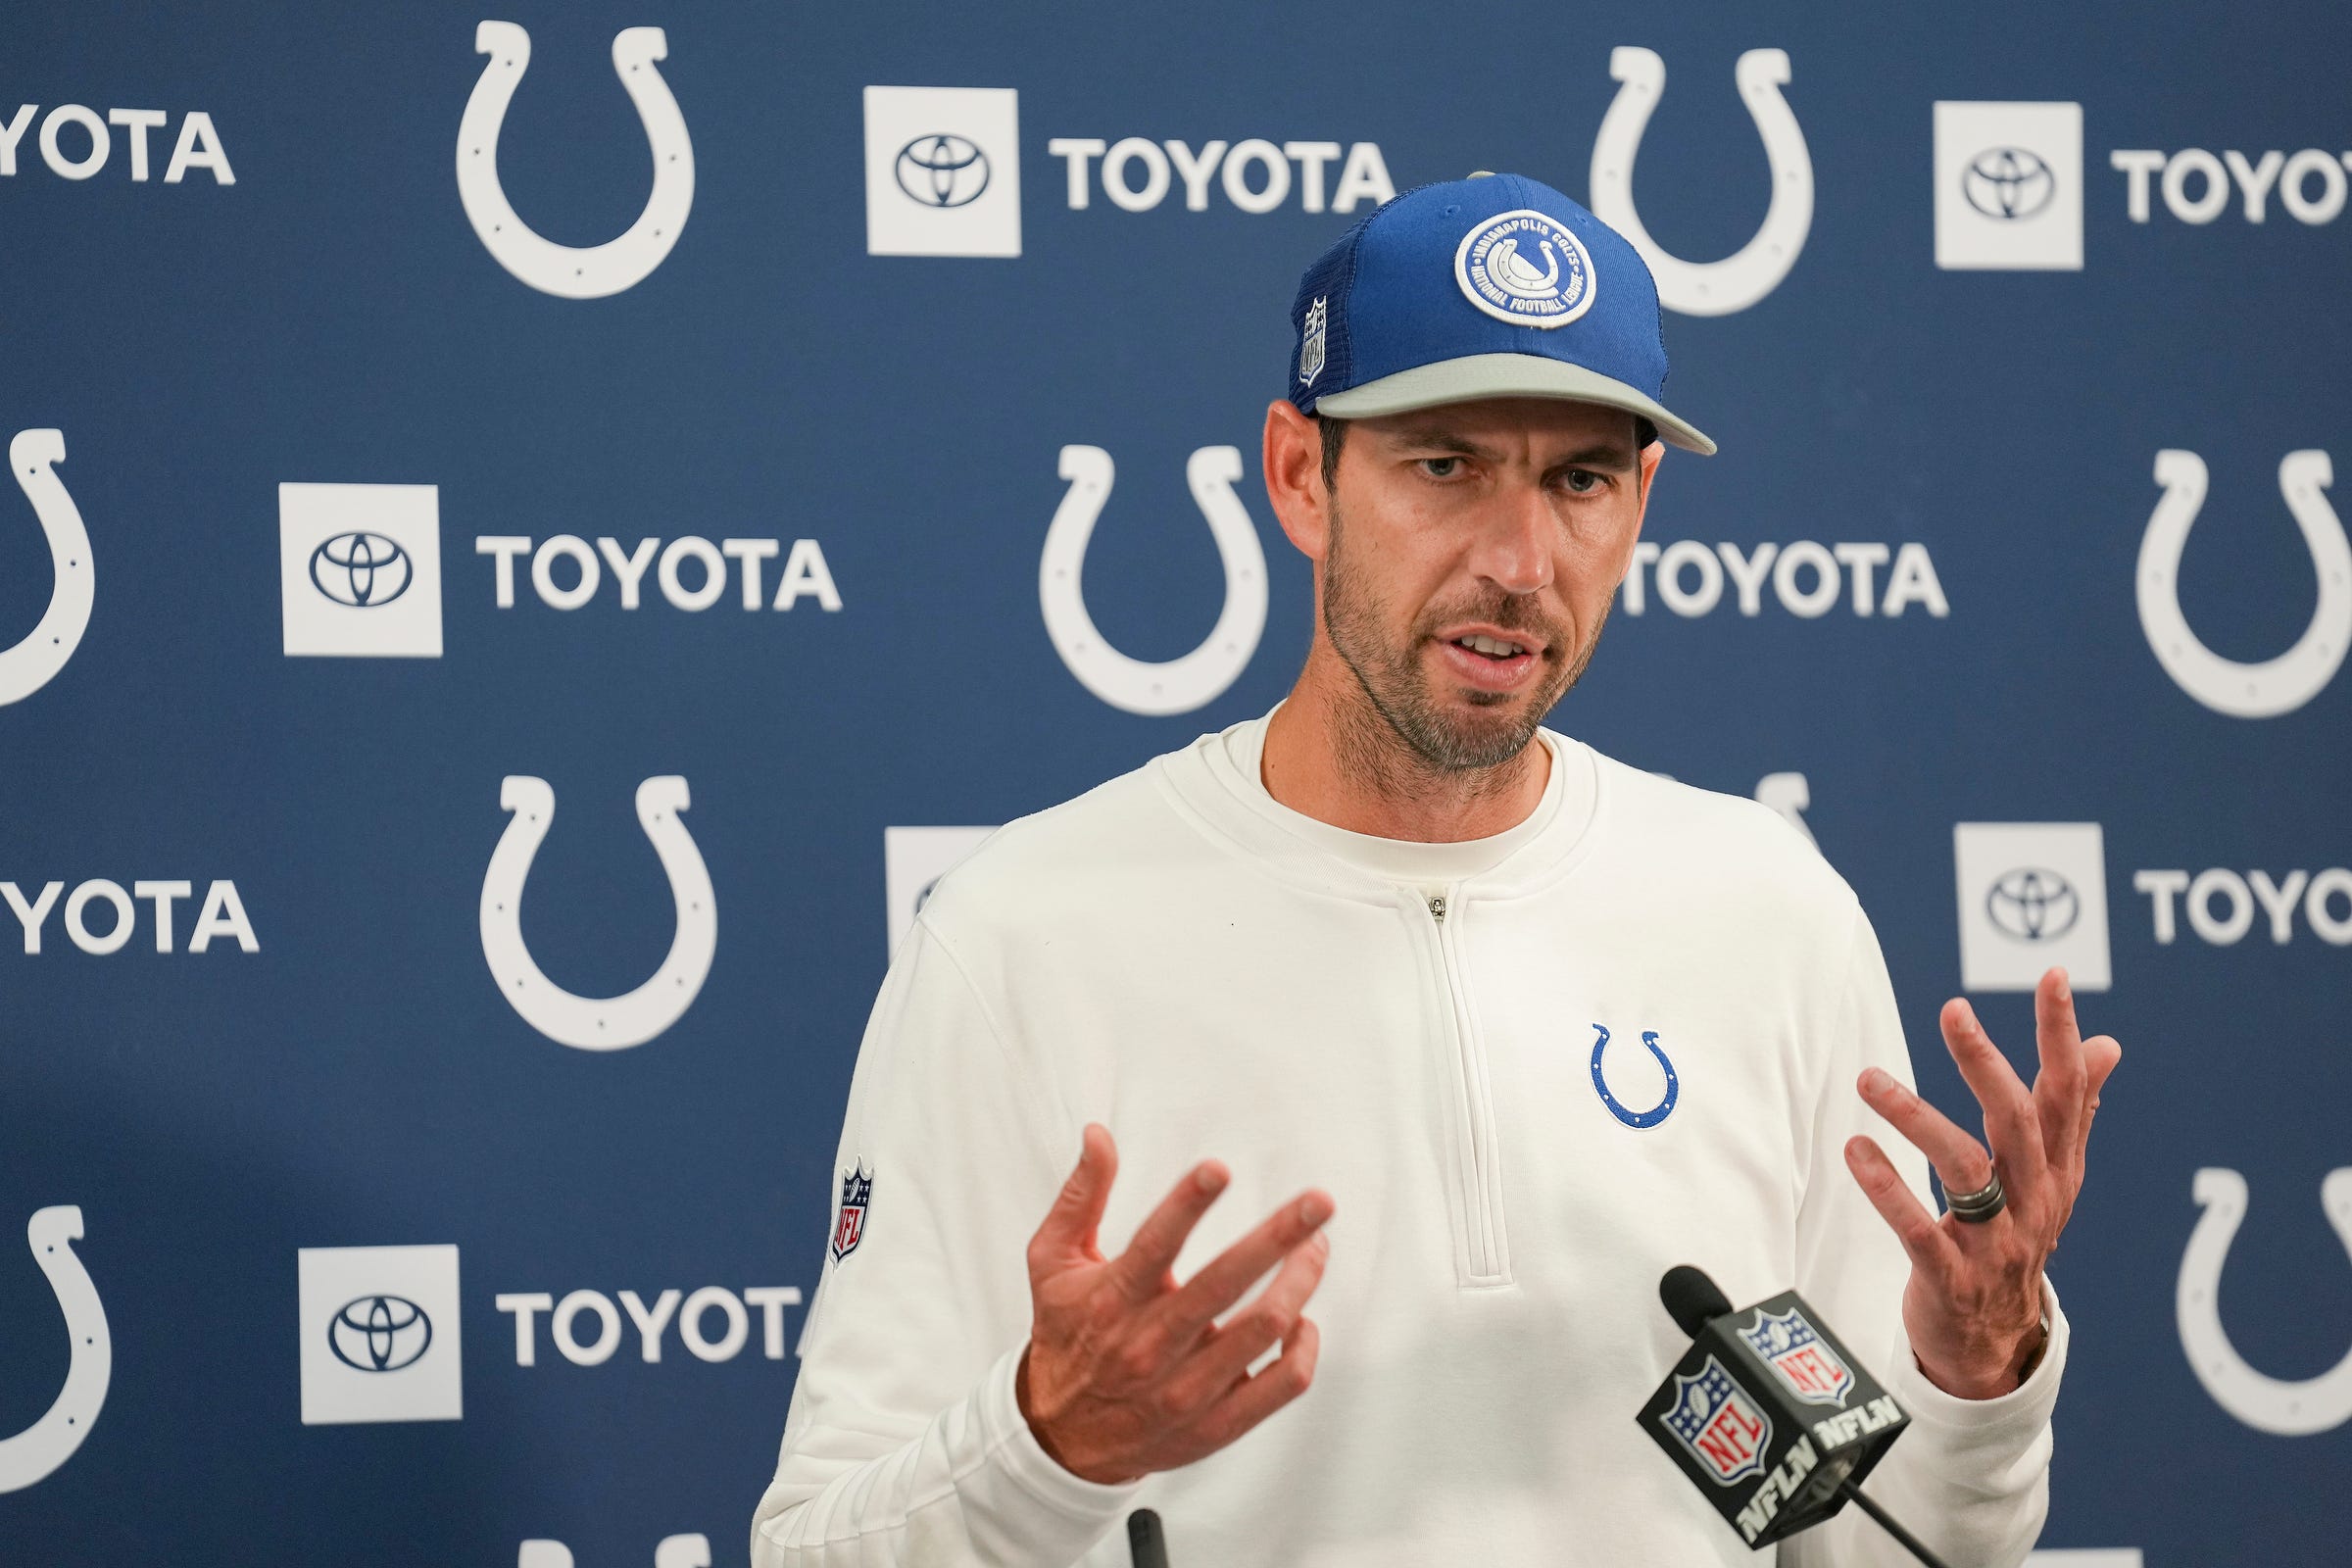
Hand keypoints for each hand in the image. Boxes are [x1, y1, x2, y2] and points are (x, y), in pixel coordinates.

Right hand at [1016, 1123, 1334, 1483]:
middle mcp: (1150, 1345)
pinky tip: (1303, 1320)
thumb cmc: (1067, 1335)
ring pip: (1262, 1329)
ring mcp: (1186, 1389)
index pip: (1154, 1245)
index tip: (1219, 1169)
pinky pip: (1280, 1385)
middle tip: (1318, 1202)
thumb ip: (1080, 1196)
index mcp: (1112, 1300)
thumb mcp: (1053, 1263)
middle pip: (1224, 1284)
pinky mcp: (1215, 1423)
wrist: (1062, 1437)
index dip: (1186, 1204)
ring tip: (1315, 1248)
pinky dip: (1303, 1349)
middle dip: (1278, 1237)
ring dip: (1299, 1282)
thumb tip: (1098, 1135)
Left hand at [1845, 967, 2122, 1398]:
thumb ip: (2073, 1110)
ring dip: (1916, 1119)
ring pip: (1966, 1171)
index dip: (2062, 1036)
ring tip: (1868, 1079)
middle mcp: (2034, 1201)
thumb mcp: (2050, 1178)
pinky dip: (1887, 1191)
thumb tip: (2105, 1045)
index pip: (2066, 1093)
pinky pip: (1920, 1231)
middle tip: (1954, 1011)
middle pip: (2019, 1124)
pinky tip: (1856, 1151)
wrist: (1993, 1343)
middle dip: (1988, 1065)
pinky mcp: (1952, 1277)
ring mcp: (1995, 1242)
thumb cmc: (2016, 1239)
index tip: (2055, 977)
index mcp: (2057, 1171)